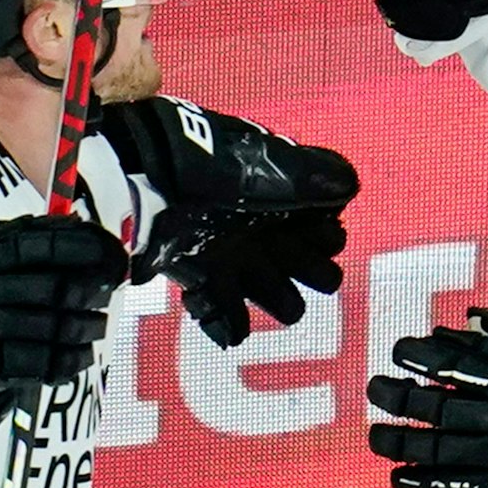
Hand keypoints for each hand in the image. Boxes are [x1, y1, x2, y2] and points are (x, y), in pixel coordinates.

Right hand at [0, 214, 126, 437]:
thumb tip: (77, 227)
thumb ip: (23, 241)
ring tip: (96, 326)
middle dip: (93, 294)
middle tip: (106, 294)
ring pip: (57, 326)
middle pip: (60, 289)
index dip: (92, 251)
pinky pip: (45, 362)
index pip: (52, 244)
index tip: (116, 259)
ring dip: (87, 328)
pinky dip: (72, 360)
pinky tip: (82, 355)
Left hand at [100, 96, 358, 347]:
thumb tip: (349, 186)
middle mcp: (263, 230)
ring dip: (279, 299)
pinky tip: (230, 325)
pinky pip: (226, 317)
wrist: (139, 183)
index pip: (326, 227)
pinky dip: (229, 325)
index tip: (322, 235)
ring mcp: (233, 256)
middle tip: (300, 265)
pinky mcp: (202, 279)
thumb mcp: (264, 163)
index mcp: (281, 196)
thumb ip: (311, 176)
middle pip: (311, 267)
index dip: (329, 236)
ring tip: (264, 292)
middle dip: (313, 271)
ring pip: (276, 295)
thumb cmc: (205, 167)